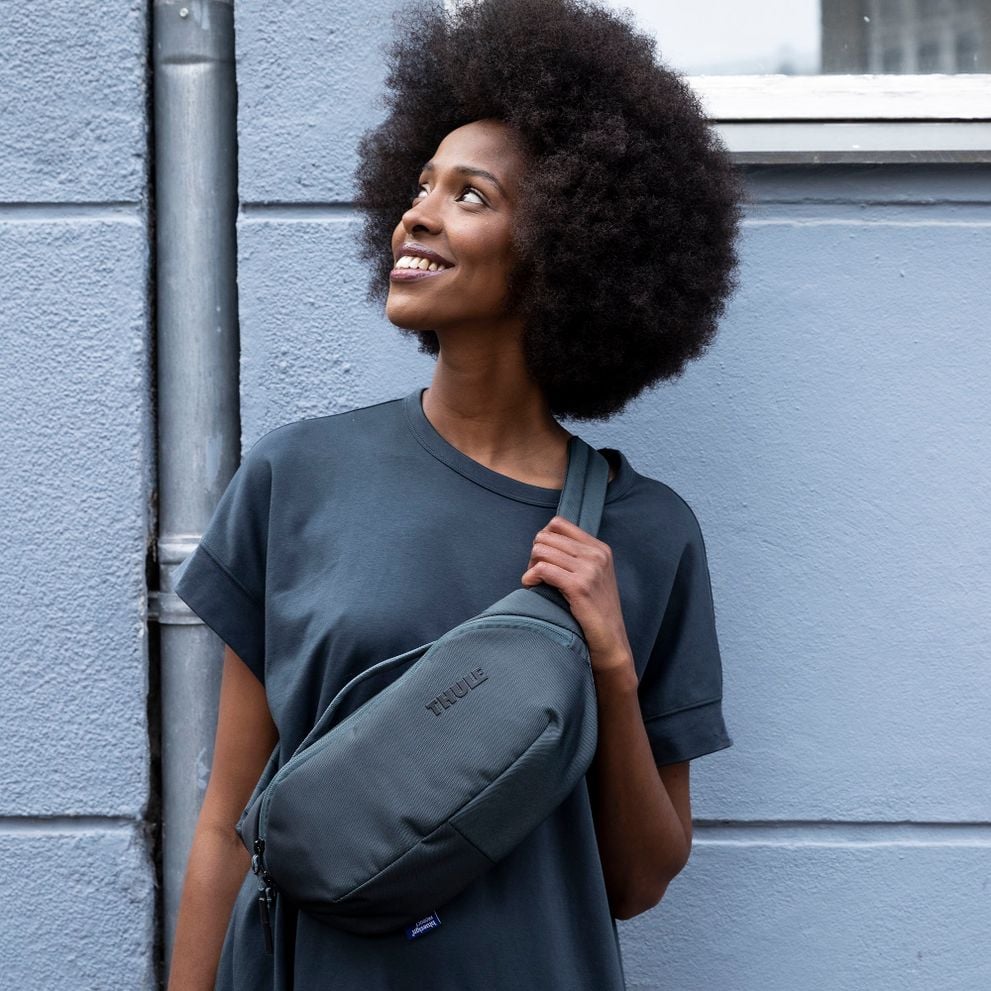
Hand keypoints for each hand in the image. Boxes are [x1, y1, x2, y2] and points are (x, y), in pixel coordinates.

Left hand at [521, 515, 634, 677]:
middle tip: (536, 574)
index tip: (543, 558)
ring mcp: (589, 570)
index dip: (544, 539)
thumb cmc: (596, 611)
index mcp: (600, 548)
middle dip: (534, 554)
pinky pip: (542, 569)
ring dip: (530, 566)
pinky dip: (530, 577)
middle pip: (546, 536)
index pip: (559, 524)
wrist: (611, 641)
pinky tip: (530, 585)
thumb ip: (576, 556)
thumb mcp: (594, 576)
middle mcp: (596, 555)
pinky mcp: (579, 586)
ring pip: (541, 550)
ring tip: (534, 581)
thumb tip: (543, 541)